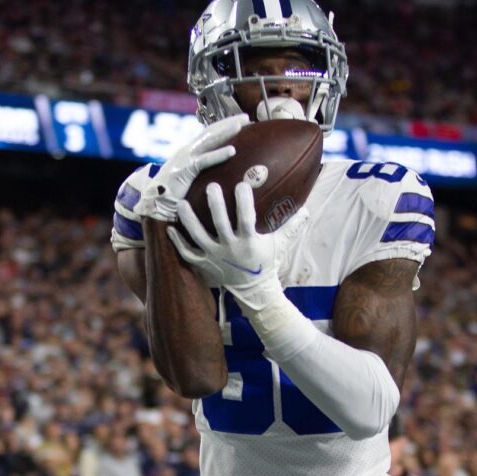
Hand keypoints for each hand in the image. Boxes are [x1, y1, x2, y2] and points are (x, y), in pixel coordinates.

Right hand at [135, 115, 247, 223]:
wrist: (154, 203)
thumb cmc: (174, 195)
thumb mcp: (190, 179)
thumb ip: (200, 171)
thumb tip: (218, 173)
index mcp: (189, 151)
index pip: (210, 134)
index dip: (225, 126)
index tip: (242, 121)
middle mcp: (187, 150)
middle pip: (211, 131)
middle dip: (228, 122)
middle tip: (246, 116)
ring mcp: (185, 158)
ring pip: (209, 140)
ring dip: (226, 131)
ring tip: (241, 124)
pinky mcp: (184, 170)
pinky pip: (204, 160)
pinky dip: (219, 154)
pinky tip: (232, 150)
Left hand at [169, 183, 307, 310]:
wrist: (254, 291)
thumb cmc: (266, 263)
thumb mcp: (280, 245)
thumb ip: (292, 226)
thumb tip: (307, 209)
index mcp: (248, 242)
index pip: (246, 219)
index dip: (244, 202)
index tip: (241, 184)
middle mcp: (230, 249)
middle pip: (220, 225)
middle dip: (215, 205)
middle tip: (211, 187)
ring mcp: (214, 257)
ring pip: (198, 237)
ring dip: (189, 221)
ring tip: (182, 204)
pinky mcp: (204, 264)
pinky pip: (188, 254)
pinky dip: (178, 243)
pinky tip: (169, 229)